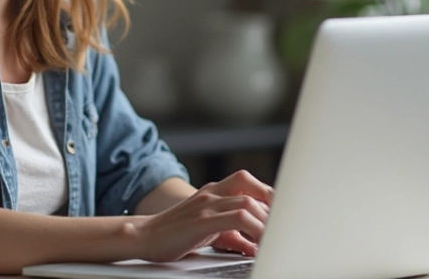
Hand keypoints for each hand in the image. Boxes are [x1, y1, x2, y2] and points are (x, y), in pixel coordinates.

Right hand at [131, 170, 272, 261]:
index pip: (248, 182)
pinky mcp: (202, 220)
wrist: (144, 236)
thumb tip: (253, 245)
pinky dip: (254, 229)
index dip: (268, 195)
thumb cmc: (175, 234)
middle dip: (273, 210)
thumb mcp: (208, 229)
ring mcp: (206, 205)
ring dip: (266, 222)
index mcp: (212, 192)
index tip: (282, 213)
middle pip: (252, 191)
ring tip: (275, 238)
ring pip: (248, 203)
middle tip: (284, 228)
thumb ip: (231, 233)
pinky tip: (258, 244)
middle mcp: (211, 193)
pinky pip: (237, 219)